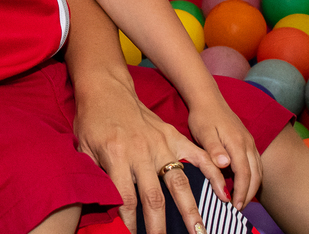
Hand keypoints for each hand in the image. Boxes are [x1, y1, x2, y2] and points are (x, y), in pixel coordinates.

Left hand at [74, 76, 226, 233]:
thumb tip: (103, 203)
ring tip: (199, 231)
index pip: (127, 198)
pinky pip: (197, 156)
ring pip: (179, 183)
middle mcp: (141, 152)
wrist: (106, 88)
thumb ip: (96, 175)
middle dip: (160, 225)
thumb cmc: (92, 120)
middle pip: (154, 197)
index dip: (131, 222)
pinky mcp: (173, 136)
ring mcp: (161, 144)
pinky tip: (224, 194)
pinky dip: (212, 175)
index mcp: (117, 156)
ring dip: (190, 210)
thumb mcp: (84, 148)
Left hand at [186, 96, 262, 210]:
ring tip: (241, 201)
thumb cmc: (203, 117)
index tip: (234, 205)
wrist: (208, 99)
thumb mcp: (204, 132)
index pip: (244, 173)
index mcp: (237, 143)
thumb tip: (225, 164)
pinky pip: (256, 164)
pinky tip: (245, 184)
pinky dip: (253, 177)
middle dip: (248, 194)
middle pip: (255, 175)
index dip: (241, 191)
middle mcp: (248, 144)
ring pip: (258, 170)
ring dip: (252, 187)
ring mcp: (250, 143)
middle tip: (238, 209)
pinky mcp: (248, 142)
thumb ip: (214, 149)